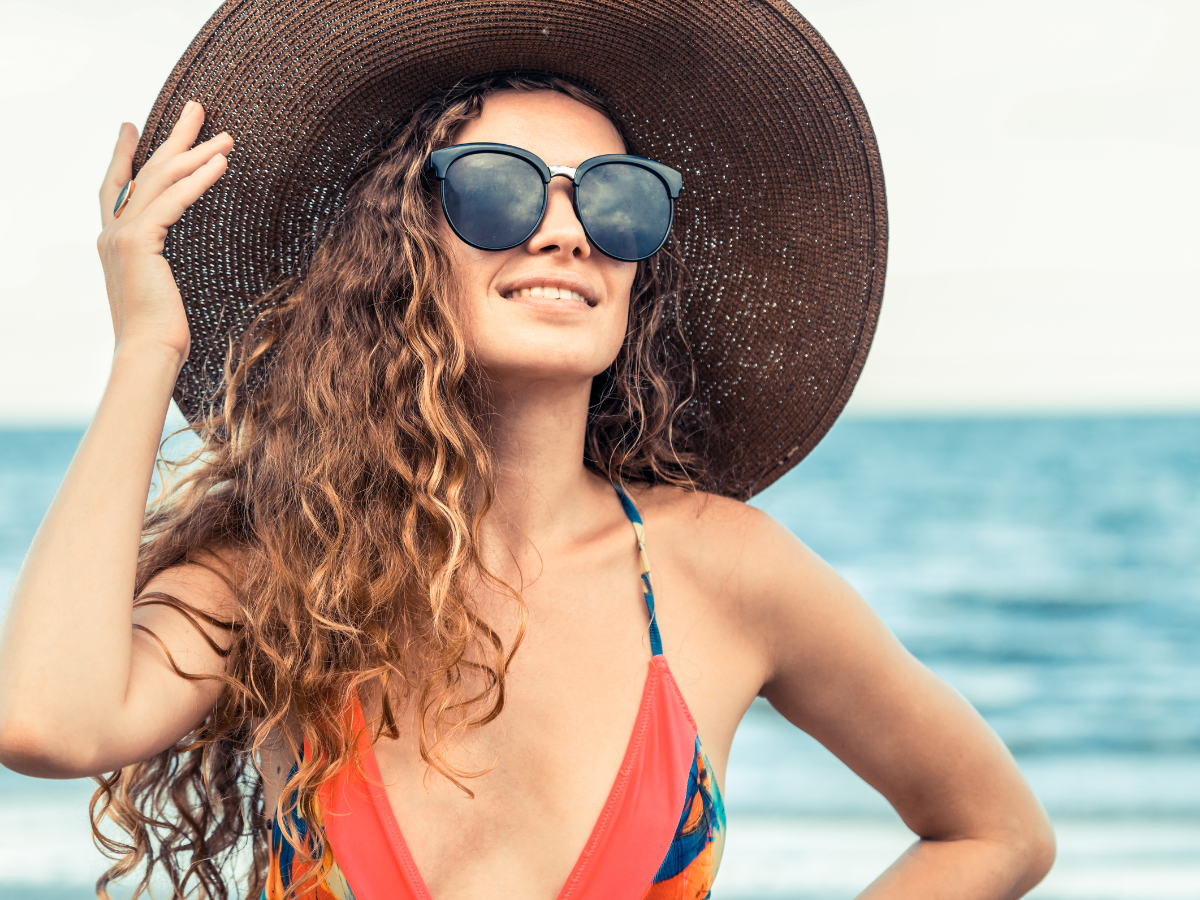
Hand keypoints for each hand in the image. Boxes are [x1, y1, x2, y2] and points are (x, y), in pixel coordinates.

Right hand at [96, 101, 233, 362]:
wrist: (148, 354)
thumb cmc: (162, 334)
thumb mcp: (162, 292)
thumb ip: (162, 269)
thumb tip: (177, 267)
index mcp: (115, 244)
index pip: (117, 188)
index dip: (124, 155)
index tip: (131, 127)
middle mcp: (112, 234)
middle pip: (143, 172)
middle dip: (172, 139)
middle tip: (196, 108)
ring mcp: (122, 237)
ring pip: (161, 181)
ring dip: (196, 154)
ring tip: (226, 135)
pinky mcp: (139, 244)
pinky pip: (173, 201)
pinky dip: (198, 180)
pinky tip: (221, 164)